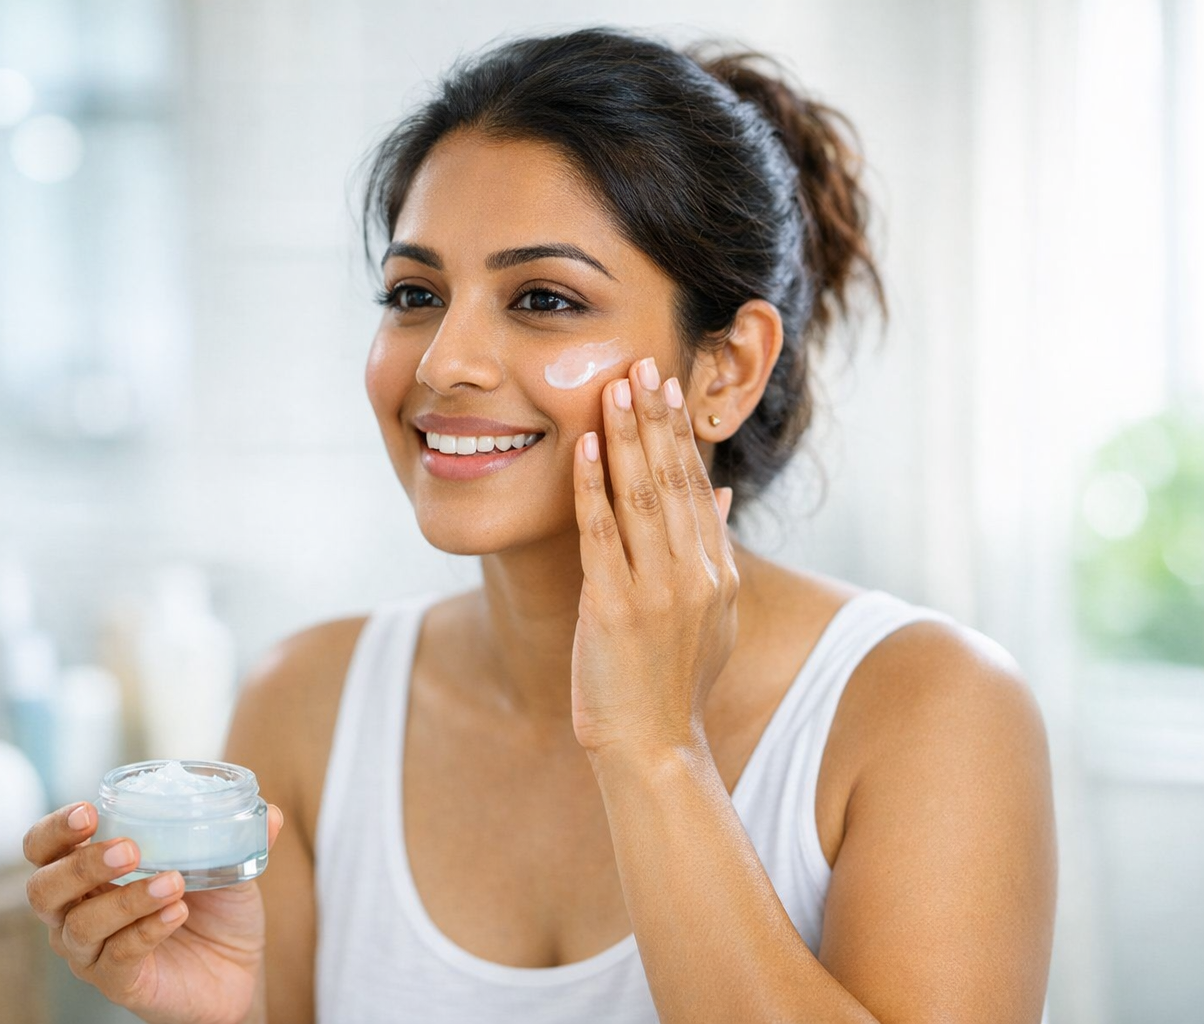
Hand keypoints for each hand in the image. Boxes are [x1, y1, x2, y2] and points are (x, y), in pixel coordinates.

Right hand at [23, 801, 284, 1023]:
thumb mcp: (228, 863)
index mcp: (89, 873)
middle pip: (43, 889)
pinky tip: (177, 912)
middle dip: (81, 864)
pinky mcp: (118, 984)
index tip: (89, 811)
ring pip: (80, 926)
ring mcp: (93, 954)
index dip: (55, 829)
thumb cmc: (215, 911)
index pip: (43, 847)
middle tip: (128, 848)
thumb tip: (269, 811)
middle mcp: (76, 913)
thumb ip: (239, 834)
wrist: (239, 973)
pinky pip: (118, 957)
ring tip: (173, 882)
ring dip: (126, 899)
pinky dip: (147, 930)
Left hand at [570, 355, 737, 757]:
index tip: (668, 385)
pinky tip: (588, 447)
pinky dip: (594, 487)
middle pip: (673, 479)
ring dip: (629, 437)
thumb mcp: (713, 616)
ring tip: (618, 386)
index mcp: (716, 572)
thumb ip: (713, 550)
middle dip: (657, 418)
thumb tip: (718, 489)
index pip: (695, 486)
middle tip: (642, 363)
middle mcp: (693, 574)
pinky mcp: (614, 607)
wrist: (654, 747)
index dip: (680, 433)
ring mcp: (656, 590)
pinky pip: (602, 533)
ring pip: (642, 496)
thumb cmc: (673, 684)